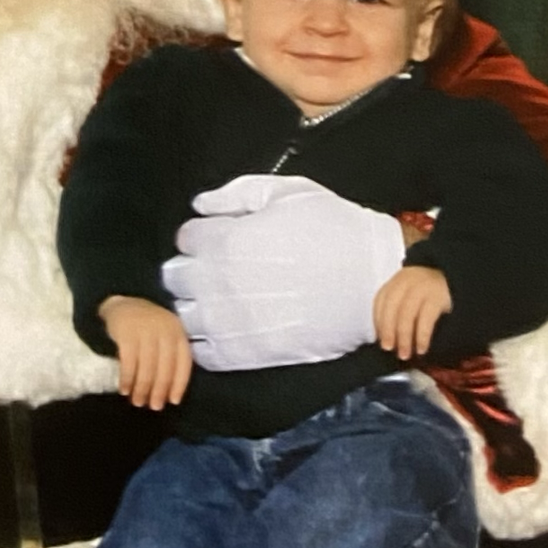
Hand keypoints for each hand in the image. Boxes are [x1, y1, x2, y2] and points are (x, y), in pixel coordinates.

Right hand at [103, 297, 191, 411]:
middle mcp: (165, 330)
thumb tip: (170, 393)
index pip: (183, 362)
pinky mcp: (127, 333)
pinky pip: (129, 362)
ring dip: (142, 388)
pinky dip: (127, 378)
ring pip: (147, 367)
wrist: (123, 304)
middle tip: (154, 407)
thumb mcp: (165, 336)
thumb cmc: (148, 329)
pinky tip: (124, 390)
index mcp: (178, 333)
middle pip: (165, 367)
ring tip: (137, 402)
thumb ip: (170, 357)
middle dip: (159, 390)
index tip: (173, 402)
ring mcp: (146, 330)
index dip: (179, 384)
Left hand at [163, 175, 406, 371]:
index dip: (201, 235)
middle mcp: (218, 282)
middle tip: (215, 270)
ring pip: (184, 316)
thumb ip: (236, 194)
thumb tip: (201, 205)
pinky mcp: (245, 354)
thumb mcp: (289, 193)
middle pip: (175, 277)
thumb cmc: (334, 231)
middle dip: (191, 269)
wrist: (372, 284)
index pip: (185, 238)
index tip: (217, 238)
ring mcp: (229, 321)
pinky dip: (207, 343)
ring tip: (220, 302)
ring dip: (196, 307)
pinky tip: (227, 331)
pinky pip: (203, 353)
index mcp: (226, 239)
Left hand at [373, 266, 452, 359]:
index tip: (380, 339)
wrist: (460, 281)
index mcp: (398, 281)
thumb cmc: (431, 293)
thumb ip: (397, 310)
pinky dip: (421, 336)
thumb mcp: (411, 295)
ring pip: (407, 314)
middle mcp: (408, 281)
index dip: (378, 322)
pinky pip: (426, 319)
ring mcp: (423, 287)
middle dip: (388, 331)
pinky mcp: (439, 296)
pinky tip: (421, 348)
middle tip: (389, 349)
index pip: (381, 301)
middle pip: (392, 307)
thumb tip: (384, 337)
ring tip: (405, 354)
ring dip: (404, 338)